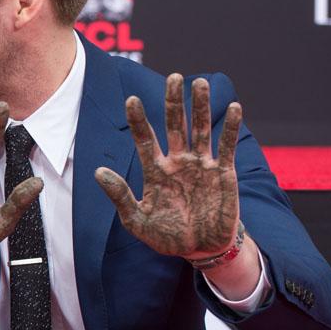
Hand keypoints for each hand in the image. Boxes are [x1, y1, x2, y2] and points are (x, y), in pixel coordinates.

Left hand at [94, 74, 241, 258]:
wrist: (199, 251)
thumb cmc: (166, 237)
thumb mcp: (137, 220)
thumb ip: (120, 196)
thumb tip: (98, 172)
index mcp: (155, 171)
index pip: (145, 139)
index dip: (139, 120)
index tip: (131, 100)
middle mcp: (178, 162)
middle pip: (175, 126)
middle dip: (173, 102)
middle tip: (172, 78)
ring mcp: (201, 165)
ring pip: (200, 129)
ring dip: (200, 107)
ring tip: (199, 82)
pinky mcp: (223, 173)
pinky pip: (226, 146)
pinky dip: (229, 128)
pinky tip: (232, 107)